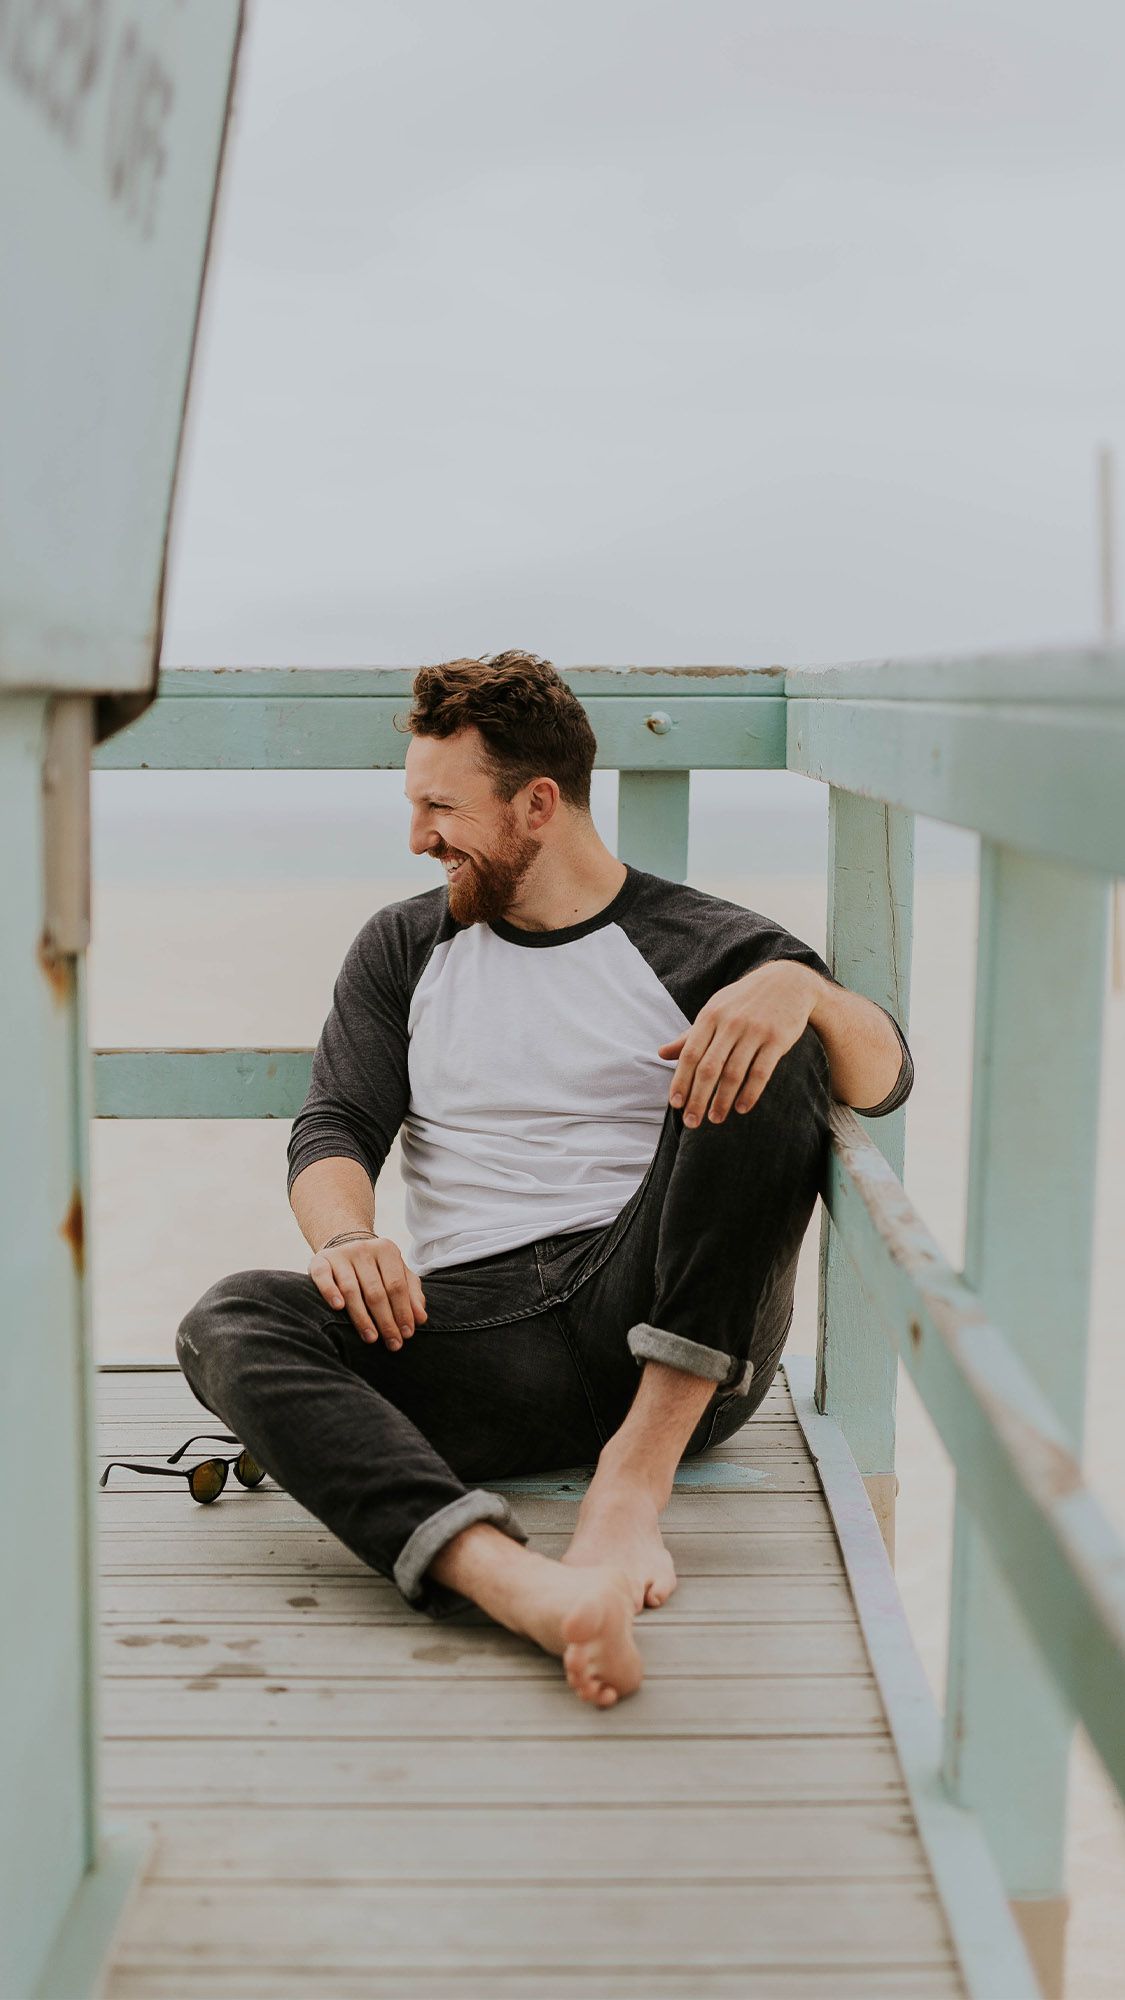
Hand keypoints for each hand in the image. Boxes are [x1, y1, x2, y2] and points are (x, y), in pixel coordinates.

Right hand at [308, 1234, 427, 1349]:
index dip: (403, 1311)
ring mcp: (341, 1254)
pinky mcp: (320, 1261)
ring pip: (351, 1289)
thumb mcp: (398, 1276)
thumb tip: (421, 1319)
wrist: (344, 1247)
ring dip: (361, 1317)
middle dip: (386, 1320)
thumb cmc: (376, 1269)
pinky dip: (330, 1292)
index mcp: (387, 1250)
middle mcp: (363, 1249)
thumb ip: (412, 1295)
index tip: (407, 1334)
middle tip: (392, 1343)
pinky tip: (338, 1308)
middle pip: (376, 1291)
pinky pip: (323, 1277)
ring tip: (371, 1337)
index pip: (397, 1286)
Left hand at [659, 961, 817, 1124]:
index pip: (690, 1055)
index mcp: (710, 1016)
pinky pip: (761, 1072)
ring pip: (734, 1073)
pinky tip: (742, 1108)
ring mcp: (754, 1031)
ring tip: (716, 1118)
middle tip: (692, 1122)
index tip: (675, 1105)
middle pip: (709, 1068)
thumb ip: (690, 1035)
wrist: (787, 981)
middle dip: (698, 1098)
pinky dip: (750, 1093)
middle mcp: (730, 1023)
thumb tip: (661, 1054)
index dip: (681, 1081)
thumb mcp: (715, 1010)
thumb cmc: (744, 1001)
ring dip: (723, 1100)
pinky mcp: (777, 1039)